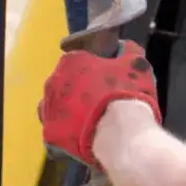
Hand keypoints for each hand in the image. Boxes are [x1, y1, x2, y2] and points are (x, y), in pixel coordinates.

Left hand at [38, 40, 161, 169]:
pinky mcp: (50, 136)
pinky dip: (69, 135)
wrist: (121, 134)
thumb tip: (124, 46)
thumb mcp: (136, 64)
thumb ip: (128, 50)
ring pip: (57, 108)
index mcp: (71, 61)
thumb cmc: (126, 93)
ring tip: (91, 123)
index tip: (107, 81)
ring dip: (70, 112)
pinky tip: (86, 139)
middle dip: (80, 91)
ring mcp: (48, 110)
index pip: (79, 60)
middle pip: (65, 84)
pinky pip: (58, 132)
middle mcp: (53, 82)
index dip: (94, 70)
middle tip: (101, 103)